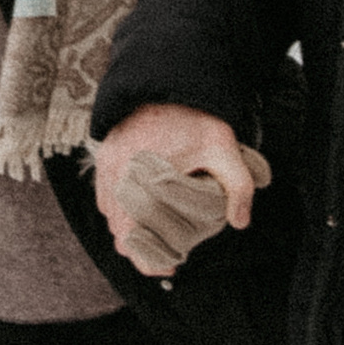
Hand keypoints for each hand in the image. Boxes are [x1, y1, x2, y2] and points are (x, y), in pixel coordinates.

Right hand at [92, 105, 261, 276]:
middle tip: (169, 248)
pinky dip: (119, 208)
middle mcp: (117, 180)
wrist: (166, 79)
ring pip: (111, 218)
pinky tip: (141, 207)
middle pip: (121, 235)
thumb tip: (241, 222)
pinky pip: (104, 197)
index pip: (133, 241)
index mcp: (142, 185)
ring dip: (131, 228)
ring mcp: (107, 169)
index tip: (170, 265)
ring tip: (157, 229)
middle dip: (144, 247)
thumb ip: (237, 186)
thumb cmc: (195, 117)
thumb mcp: (224, 149)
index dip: (151, 262)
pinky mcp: (103, 158)